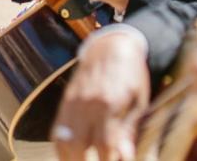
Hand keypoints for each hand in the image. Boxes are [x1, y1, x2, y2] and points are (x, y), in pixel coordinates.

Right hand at [52, 31, 149, 160]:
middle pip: (78, 145)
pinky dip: (61, 144)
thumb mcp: (138, 102)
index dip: (107, 160)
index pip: (104, 144)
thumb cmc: (131, 75)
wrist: (112, 46)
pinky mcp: (66, 100)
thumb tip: (125, 156)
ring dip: (69, 158)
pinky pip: (57, 128)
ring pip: (62, 138)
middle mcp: (87, 104)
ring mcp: (73, 102)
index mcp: (109, 104)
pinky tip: (69, 154)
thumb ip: (129, 130)